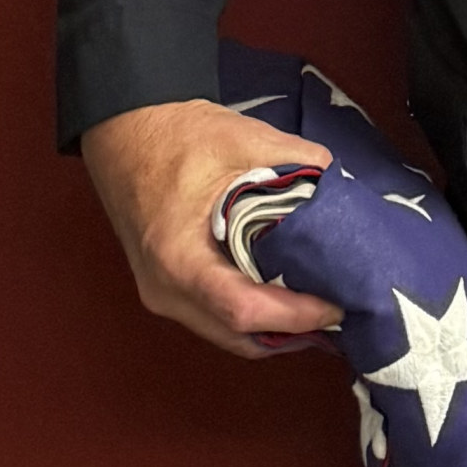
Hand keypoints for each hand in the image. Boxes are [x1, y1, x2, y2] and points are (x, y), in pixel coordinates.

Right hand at [80, 99, 339, 357]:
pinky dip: (253, 319)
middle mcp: (166, 290)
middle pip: (237, 334)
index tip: (338, 305)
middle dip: (293, 330)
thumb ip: (298, 162)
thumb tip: (341, 188)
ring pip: (226, 334)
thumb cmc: (178, 135)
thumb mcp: (245, 139)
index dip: (296, 315)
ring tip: (320, 307)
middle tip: (341, 308)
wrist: (124, 131)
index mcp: (179, 257)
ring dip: (274, 329)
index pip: (243, 309)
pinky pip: (215, 319)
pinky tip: (285, 299)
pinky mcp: (165, 290)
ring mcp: (161, 296)